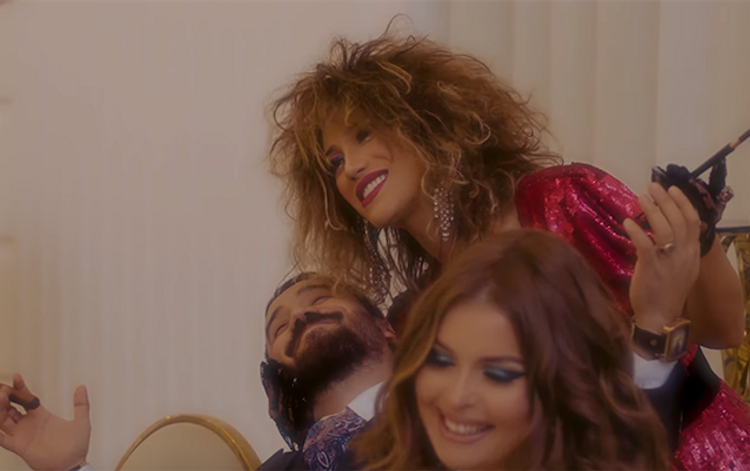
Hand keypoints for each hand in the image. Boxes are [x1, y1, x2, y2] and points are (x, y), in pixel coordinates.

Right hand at [0, 374, 89, 470]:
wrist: (72, 465)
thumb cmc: (77, 446)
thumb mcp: (82, 421)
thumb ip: (81, 404)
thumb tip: (82, 387)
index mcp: (42, 415)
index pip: (27, 399)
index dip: (21, 387)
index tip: (17, 376)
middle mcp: (29, 424)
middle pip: (11, 407)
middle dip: (6, 397)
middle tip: (3, 388)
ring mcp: (22, 434)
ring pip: (4, 419)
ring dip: (0, 409)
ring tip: (0, 398)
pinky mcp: (18, 446)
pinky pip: (2, 438)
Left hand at [624, 183, 700, 333]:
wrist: (659, 315)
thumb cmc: (667, 290)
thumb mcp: (682, 267)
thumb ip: (681, 248)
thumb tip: (675, 228)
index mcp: (692, 253)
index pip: (692, 222)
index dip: (683, 203)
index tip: (672, 189)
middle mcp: (684, 255)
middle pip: (679, 220)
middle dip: (666, 200)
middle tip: (653, 186)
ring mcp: (669, 261)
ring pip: (665, 229)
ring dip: (652, 210)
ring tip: (641, 197)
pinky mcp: (651, 268)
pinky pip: (646, 245)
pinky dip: (636, 231)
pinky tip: (627, 222)